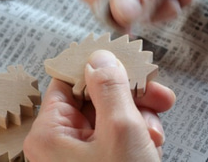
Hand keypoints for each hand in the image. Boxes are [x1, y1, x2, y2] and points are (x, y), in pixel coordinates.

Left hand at [24, 50, 174, 161]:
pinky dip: (136, 137)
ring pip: (108, 119)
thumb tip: (98, 56)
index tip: (128, 59)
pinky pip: (114, 141)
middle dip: (130, 95)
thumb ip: (110, 87)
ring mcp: (77, 160)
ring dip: (138, 117)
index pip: (68, 81)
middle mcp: (57, 145)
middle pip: (93, 99)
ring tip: (157, 130)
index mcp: (49, 133)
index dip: (100, 67)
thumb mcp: (121, 130)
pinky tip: (153, 144)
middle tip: (158, 92)